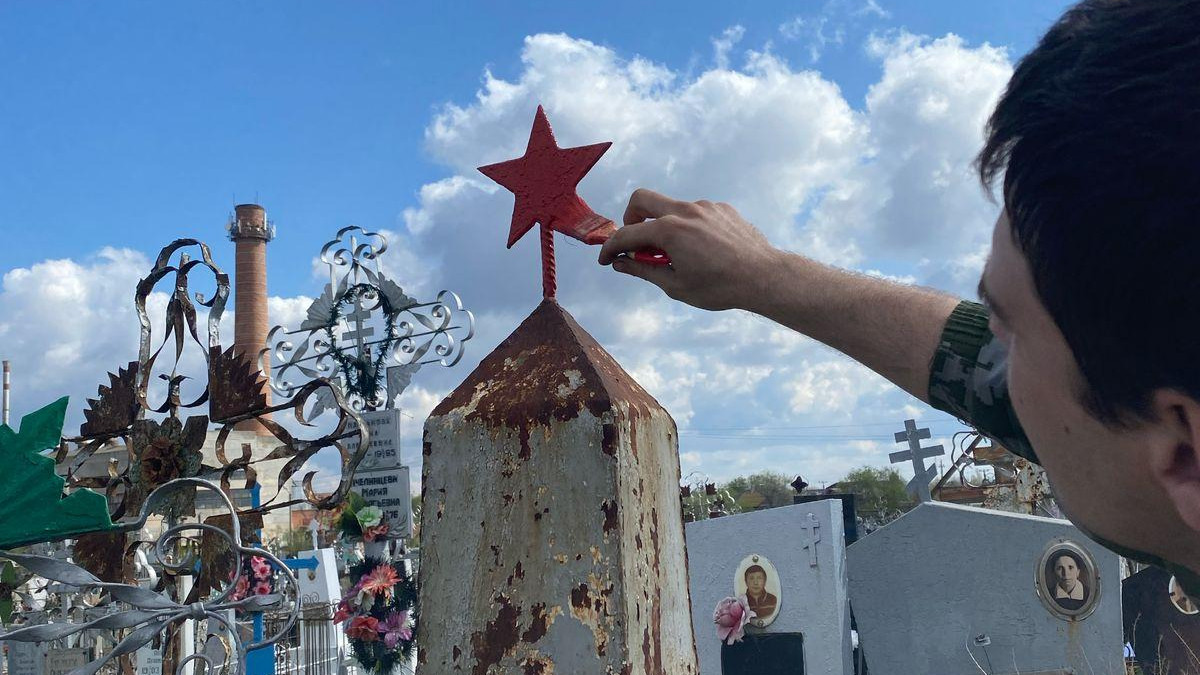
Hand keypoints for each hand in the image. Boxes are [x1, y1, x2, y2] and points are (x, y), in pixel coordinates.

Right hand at [598, 188, 781, 310]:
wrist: (763, 276)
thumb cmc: (719, 287)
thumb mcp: (675, 285)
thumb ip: (643, 269)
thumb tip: (621, 262)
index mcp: (669, 231)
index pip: (627, 234)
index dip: (611, 248)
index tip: (606, 259)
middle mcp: (685, 211)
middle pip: (642, 200)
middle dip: (630, 218)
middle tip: (635, 240)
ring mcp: (705, 206)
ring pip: (671, 207)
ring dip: (664, 225)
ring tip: (676, 253)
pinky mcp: (722, 209)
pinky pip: (695, 212)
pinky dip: (688, 226)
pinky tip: (702, 248)